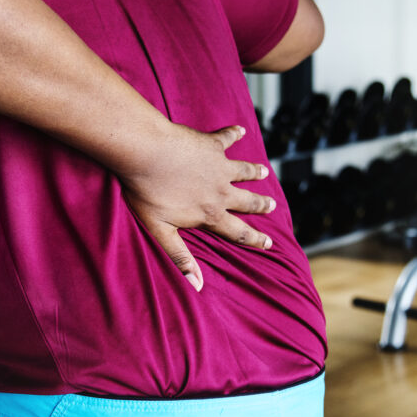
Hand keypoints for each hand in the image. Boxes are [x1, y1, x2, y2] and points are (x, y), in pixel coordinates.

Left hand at [120, 124, 274, 291]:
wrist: (145, 151)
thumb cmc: (146, 191)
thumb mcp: (160, 230)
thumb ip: (180, 256)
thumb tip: (196, 286)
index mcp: (209, 213)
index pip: (238, 232)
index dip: (255, 239)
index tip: (270, 242)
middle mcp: (220, 190)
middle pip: (247, 201)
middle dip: (261, 205)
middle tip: (272, 205)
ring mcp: (219, 165)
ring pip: (243, 171)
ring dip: (254, 172)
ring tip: (263, 171)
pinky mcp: (212, 143)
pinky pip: (228, 138)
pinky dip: (234, 134)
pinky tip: (240, 130)